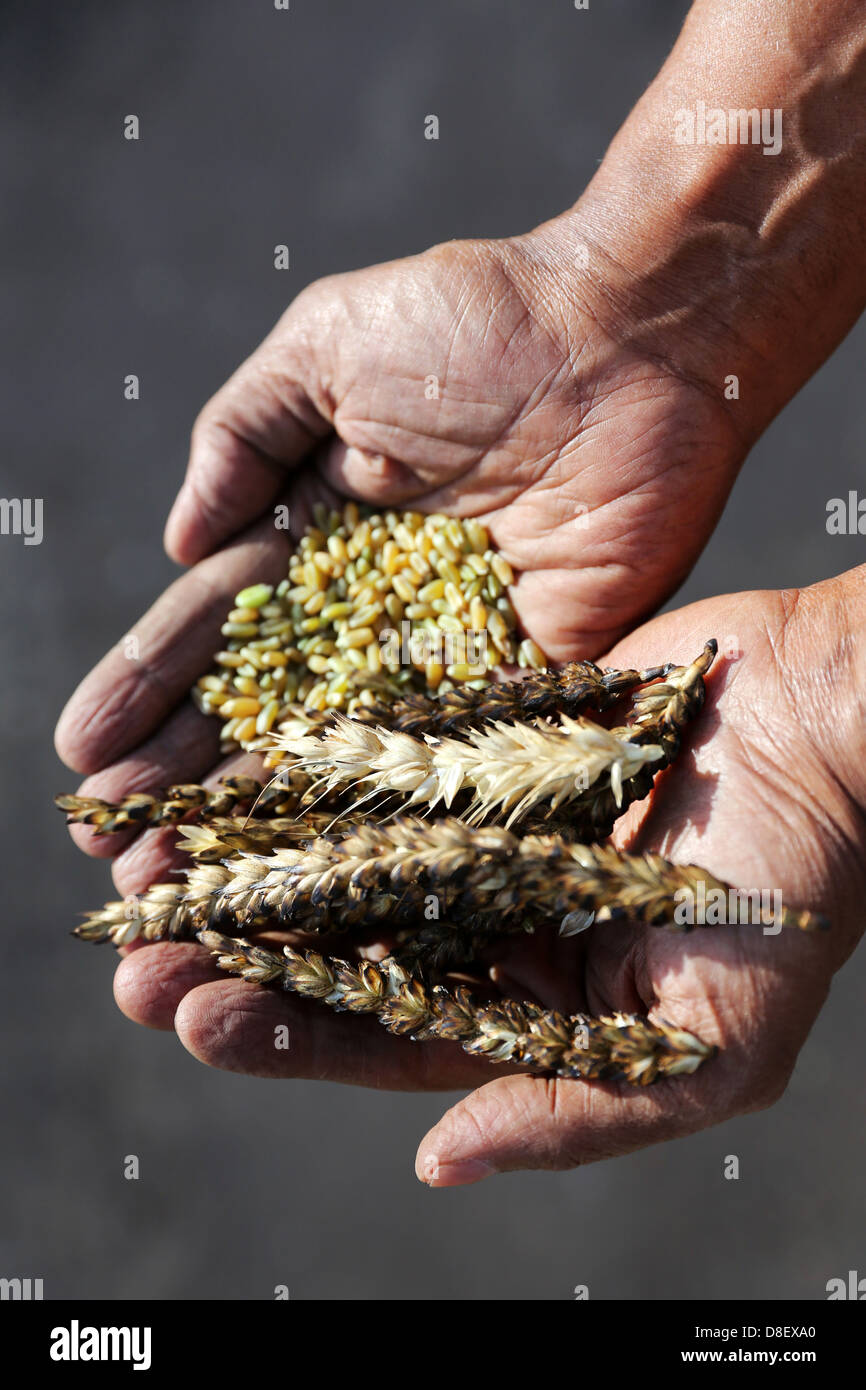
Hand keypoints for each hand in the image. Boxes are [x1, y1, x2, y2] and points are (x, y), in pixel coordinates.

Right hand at [54, 226, 746, 889]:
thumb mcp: (327, 347)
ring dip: (265, 816)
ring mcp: (450, 651)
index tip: (83, 748)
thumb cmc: (478, 320)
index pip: (217, 627)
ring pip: (343, 750)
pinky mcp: (531, 677)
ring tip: (182, 877)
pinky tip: (320, 860)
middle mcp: (375, 608)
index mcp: (318, 535)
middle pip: (266, 706)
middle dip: (185, 773)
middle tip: (111, 842)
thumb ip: (243, 435)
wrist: (633, 337)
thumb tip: (179, 545)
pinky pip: (451, 754)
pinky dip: (390, 810)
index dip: (149, 685)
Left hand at [105, 569, 865, 1182]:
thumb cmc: (797, 888)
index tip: (198, 1019)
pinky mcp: (479, 739)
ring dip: (249, 865)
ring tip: (150, 865)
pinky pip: (375, 758)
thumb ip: (576, 1109)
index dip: (291, 1035)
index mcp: (540, 1003)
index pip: (392, 1035)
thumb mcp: (713, 1042)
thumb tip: (437, 1165)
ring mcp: (481, 824)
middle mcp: (495, 917)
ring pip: (340, 853)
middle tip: (135, 959)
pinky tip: (225, 773)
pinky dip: (300, 770)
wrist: (830, 718)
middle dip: (239, 957)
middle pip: (343, 946)